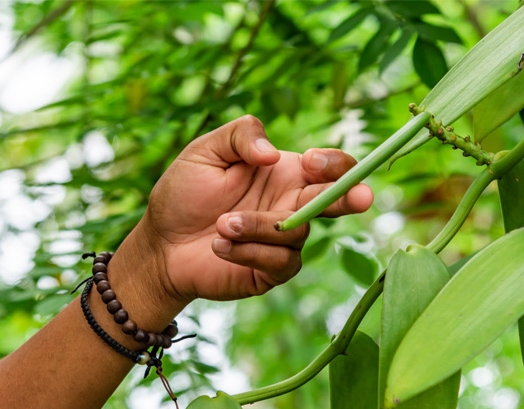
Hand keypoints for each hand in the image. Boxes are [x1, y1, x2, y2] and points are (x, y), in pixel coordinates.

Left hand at [135, 115, 372, 303]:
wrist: (161, 242)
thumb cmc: (183, 193)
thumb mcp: (205, 151)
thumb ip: (240, 135)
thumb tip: (272, 153)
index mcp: (284, 173)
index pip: (328, 167)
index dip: (333, 164)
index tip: (310, 162)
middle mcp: (291, 205)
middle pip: (337, 201)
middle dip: (352, 196)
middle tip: (363, 198)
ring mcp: (283, 241)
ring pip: (298, 232)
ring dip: (259, 226)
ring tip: (221, 224)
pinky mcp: (270, 271)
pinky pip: (279, 262)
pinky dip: (248, 251)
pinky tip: (219, 245)